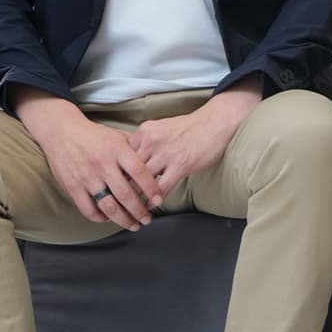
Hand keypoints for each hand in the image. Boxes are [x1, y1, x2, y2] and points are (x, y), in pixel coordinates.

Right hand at [14, 90, 160, 231]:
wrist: (62, 133)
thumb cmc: (95, 135)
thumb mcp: (118, 136)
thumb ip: (136, 150)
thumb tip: (155, 163)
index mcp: (117, 150)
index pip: (139, 172)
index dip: (151, 188)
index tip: (159, 200)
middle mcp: (102, 164)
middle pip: (125, 194)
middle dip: (139, 210)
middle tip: (147, 219)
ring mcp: (86, 177)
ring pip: (108, 206)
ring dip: (123, 219)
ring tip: (133, 225)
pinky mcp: (72, 187)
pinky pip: (88, 209)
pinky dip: (100, 218)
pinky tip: (109, 218)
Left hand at [131, 86, 259, 197]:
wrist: (215, 123)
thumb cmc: (189, 127)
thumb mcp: (160, 128)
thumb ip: (145, 143)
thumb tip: (131, 163)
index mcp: (144, 131)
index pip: (123, 157)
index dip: (119, 173)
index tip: (116, 185)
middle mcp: (151, 141)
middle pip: (128, 170)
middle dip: (125, 188)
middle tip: (120, 201)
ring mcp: (165, 154)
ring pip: (142, 182)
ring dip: (138, 197)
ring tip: (134, 208)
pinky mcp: (180, 165)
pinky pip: (161, 188)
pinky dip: (154, 199)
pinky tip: (152, 204)